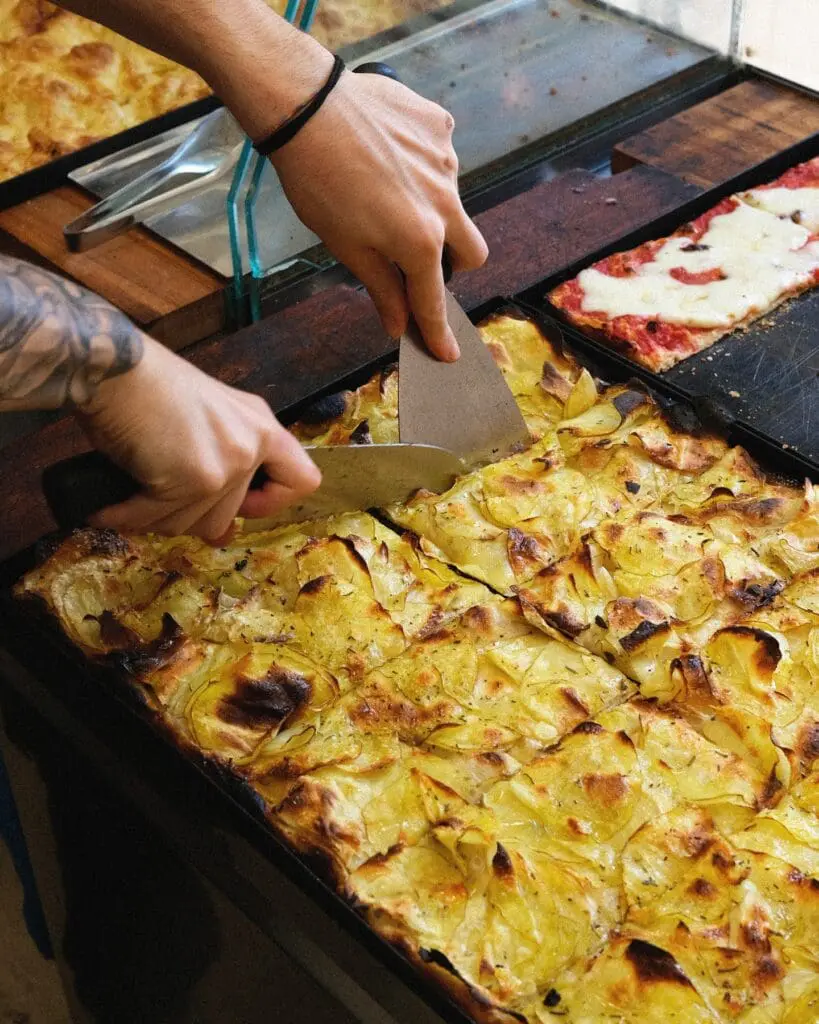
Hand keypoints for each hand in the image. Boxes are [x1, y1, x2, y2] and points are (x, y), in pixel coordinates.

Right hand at [76, 338, 319, 540]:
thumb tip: (224, 533)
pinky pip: (157, 520)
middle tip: (157, 491)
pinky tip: (109, 505)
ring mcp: (228, 464)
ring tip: (132, 488)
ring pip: (191, 525)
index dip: (270, 502)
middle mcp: (252, 445)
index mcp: (261, 428)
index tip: (241, 503)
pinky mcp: (196, 479)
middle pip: (226, 518)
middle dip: (183, 513)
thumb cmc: (148, 387)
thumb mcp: (207, 420)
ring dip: (153, 515)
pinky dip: (125, 515)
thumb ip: (224, 467)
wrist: (115, 367)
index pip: (303, 481)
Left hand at [269, 69, 487, 360]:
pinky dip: (422, 166)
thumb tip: (398, 324)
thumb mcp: (346, 247)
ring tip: (383, 188)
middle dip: (454, 265)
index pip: (434, 299)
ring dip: (431, 209)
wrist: (307, 108)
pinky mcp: (439, 126)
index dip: (439, 330)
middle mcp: (445, 204)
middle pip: (471, 252)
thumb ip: (381, 287)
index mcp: (420, 242)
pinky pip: (441, 157)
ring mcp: (446, 162)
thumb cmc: (318, 183)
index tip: (448, 353)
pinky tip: (388, 155)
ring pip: (453, 201)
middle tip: (418, 258)